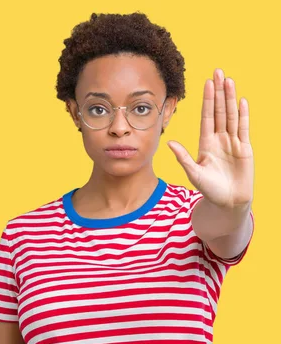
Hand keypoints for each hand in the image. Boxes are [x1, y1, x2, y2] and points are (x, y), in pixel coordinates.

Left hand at [167, 68, 253, 208]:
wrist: (228, 202)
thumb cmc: (209, 189)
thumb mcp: (193, 173)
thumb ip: (183, 157)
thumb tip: (169, 142)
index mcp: (205, 143)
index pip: (206, 116)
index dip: (207, 100)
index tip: (206, 83)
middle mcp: (219, 139)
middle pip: (219, 110)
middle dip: (218, 91)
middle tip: (218, 71)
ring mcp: (233, 142)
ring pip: (231, 115)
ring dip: (230, 98)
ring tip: (229, 80)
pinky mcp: (245, 149)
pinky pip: (243, 128)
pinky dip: (243, 115)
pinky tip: (241, 101)